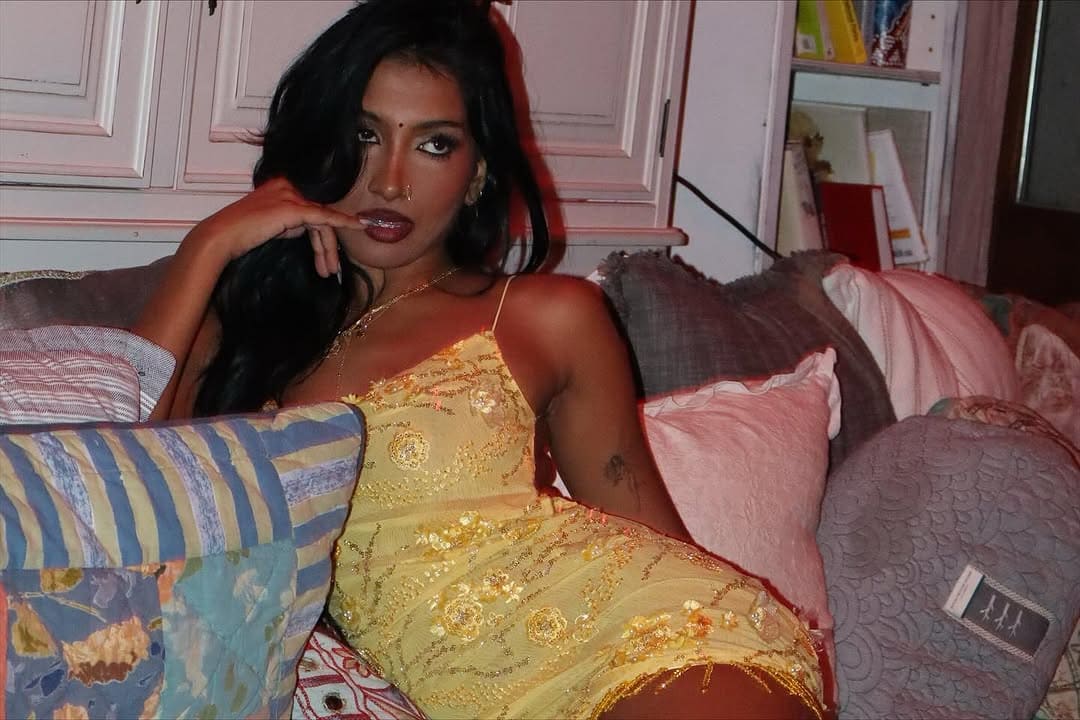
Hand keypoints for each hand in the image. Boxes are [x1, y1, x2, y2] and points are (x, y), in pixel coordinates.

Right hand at [187, 177, 363, 277]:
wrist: (221, 238)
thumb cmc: (240, 236)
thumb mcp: (272, 225)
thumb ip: (290, 222)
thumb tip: (308, 229)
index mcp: (282, 186)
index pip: (310, 210)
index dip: (324, 234)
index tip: (333, 252)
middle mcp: (287, 185)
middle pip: (318, 216)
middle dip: (327, 245)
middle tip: (331, 269)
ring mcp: (289, 194)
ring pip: (322, 221)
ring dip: (328, 248)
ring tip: (329, 271)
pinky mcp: (292, 207)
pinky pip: (323, 217)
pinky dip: (342, 222)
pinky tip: (357, 226)